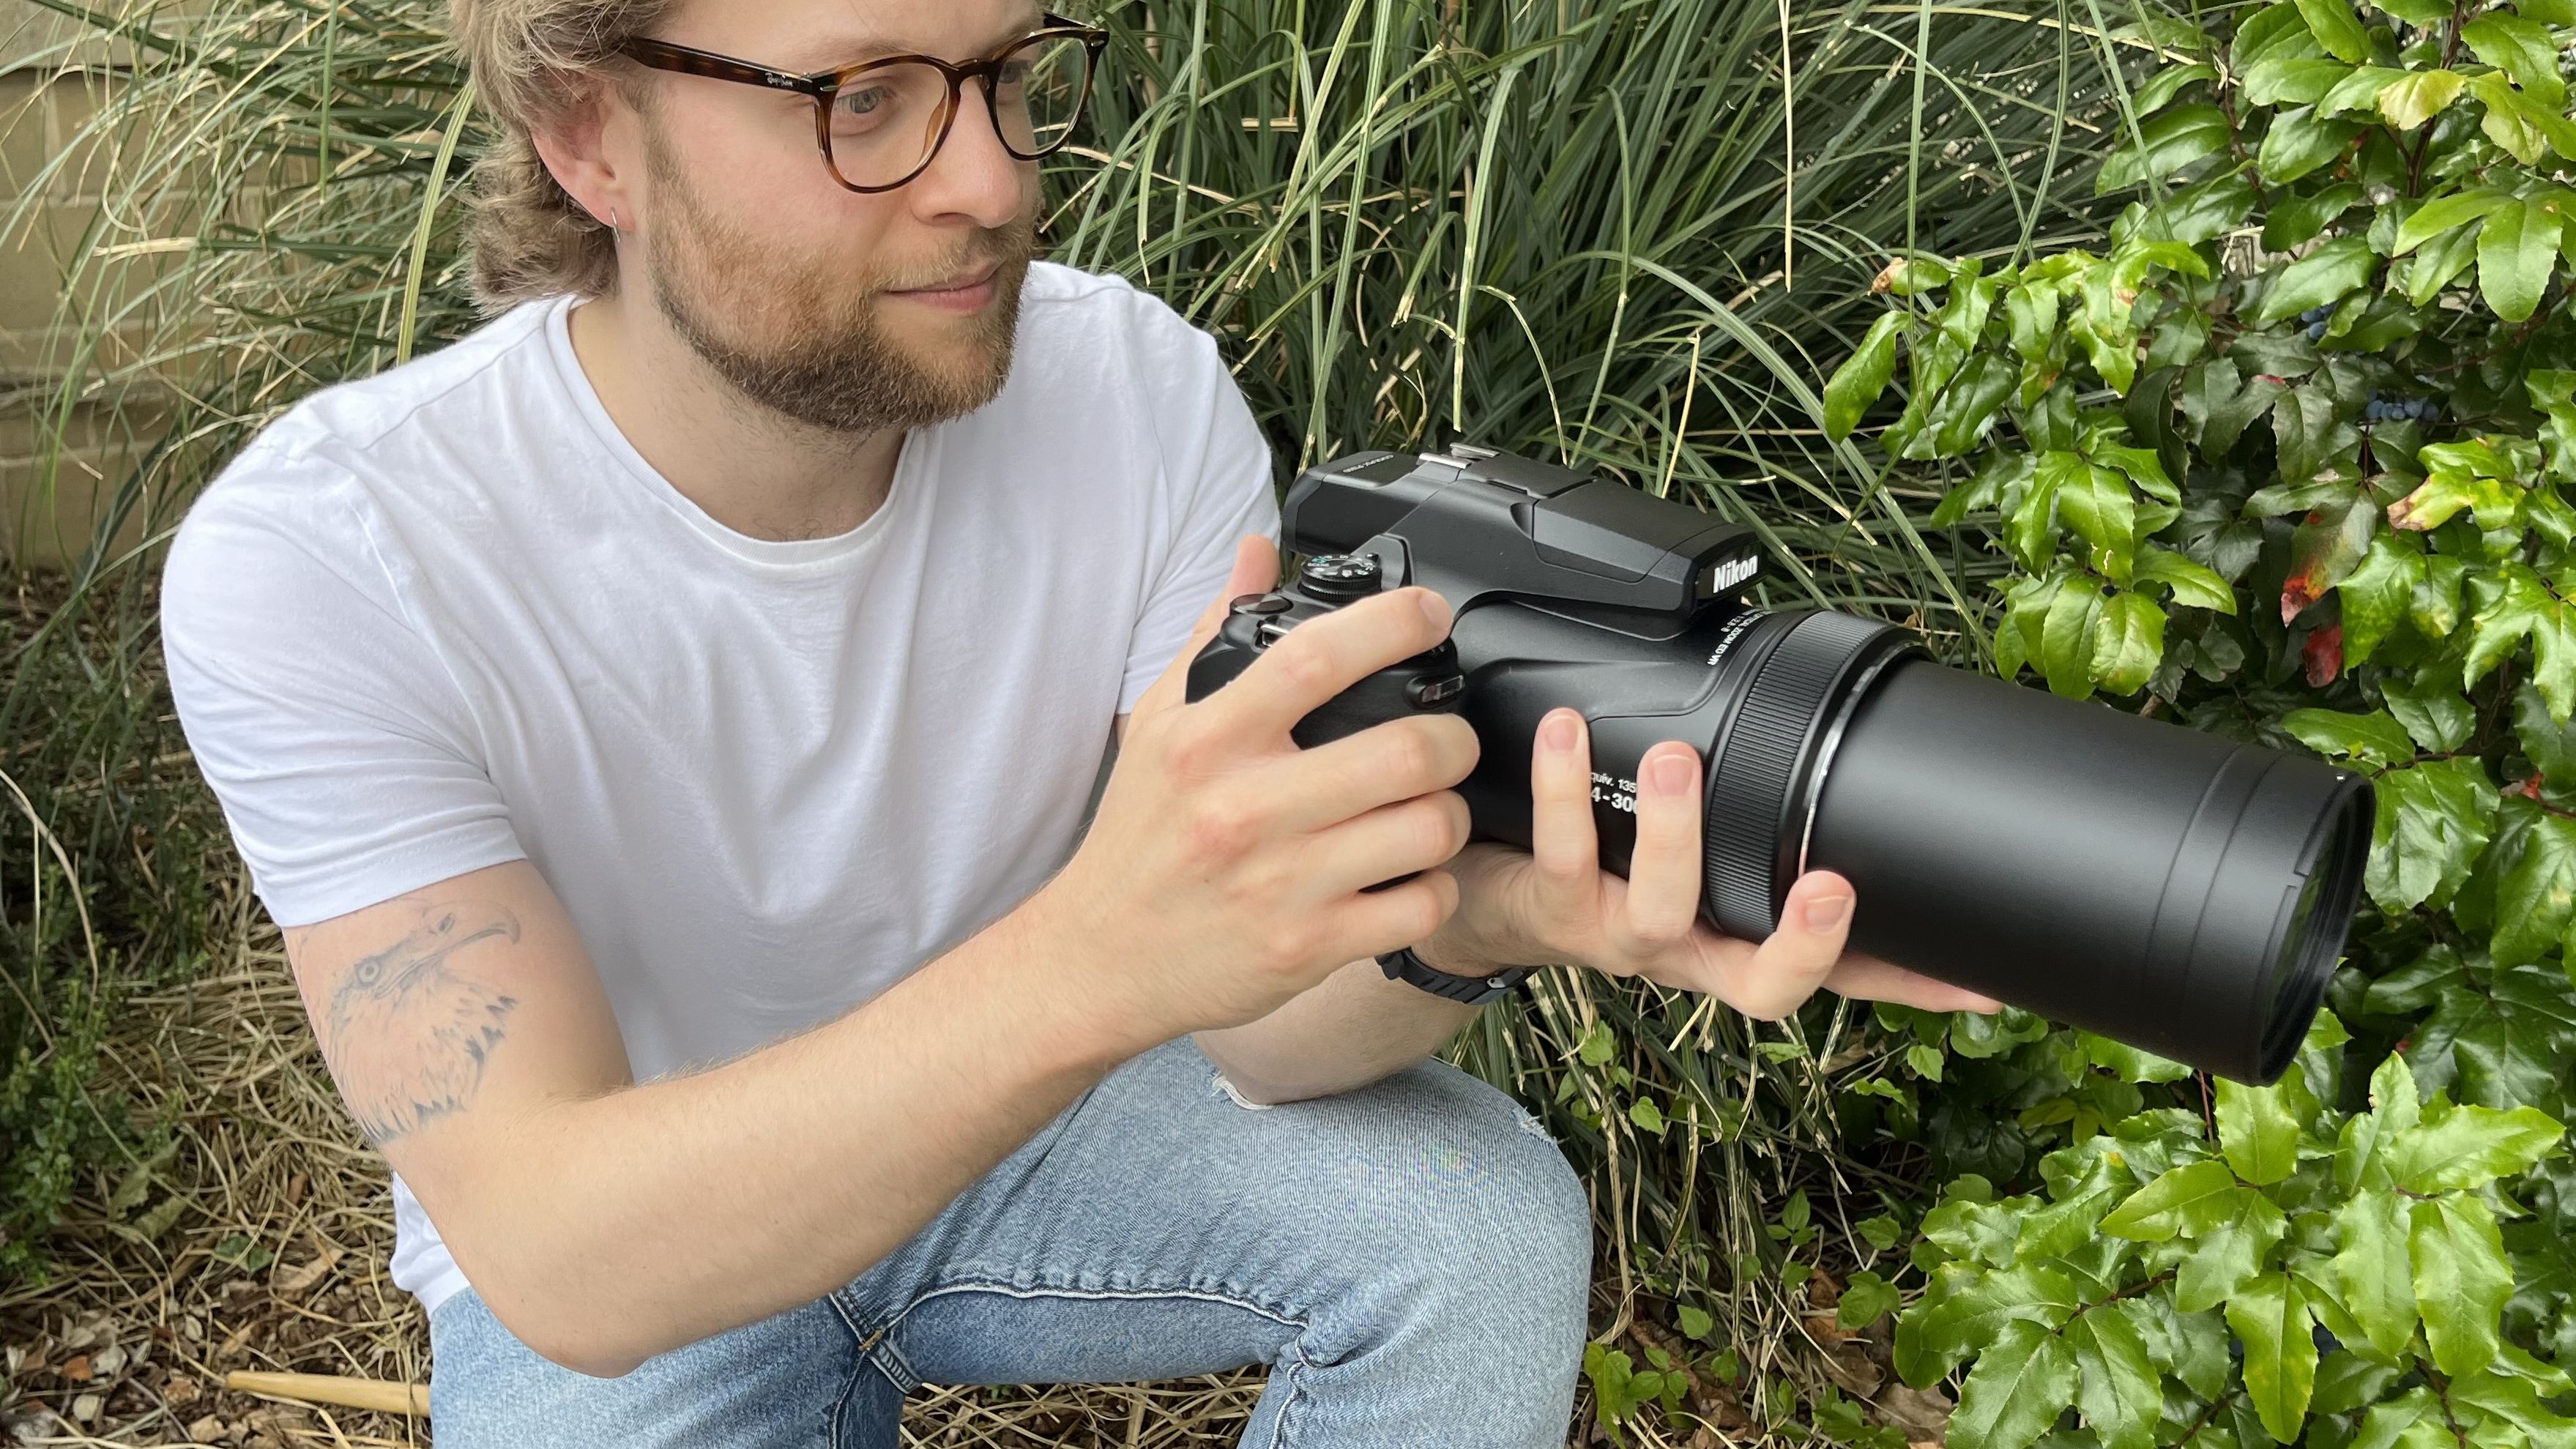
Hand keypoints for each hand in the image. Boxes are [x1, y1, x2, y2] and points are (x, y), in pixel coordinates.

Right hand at [1034, 536, 1483, 1044]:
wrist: (1098, 958)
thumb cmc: (1138, 838)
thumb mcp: (1158, 725)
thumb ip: (1213, 634)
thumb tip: (1256, 552)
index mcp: (1208, 741)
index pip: (1314, 657)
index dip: (1390, 623)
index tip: (1428, 614)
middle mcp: (1244, 808)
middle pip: (1403, 750)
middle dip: (1454, 737)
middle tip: (1451, 736)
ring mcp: (1281, 883)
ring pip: (1426, 830)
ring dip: (1450, 813)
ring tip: (1433, 806)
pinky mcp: (1308, 947)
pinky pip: (1418, 907)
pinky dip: (1436, 887)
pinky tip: (1415, 873)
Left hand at [1422, 707, 2002, 1020]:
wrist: (1487, 899)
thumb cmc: (1609, 864)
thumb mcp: (1694, 854)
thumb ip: (1754, 818)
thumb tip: (1841, 742)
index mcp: (1739, 938)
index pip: (1844, 975)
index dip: (1910, 986)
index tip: (1980, 981)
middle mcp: (1690, 952)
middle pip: (1762, 986)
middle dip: (1803, 945)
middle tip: (1832, 885)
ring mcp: (1621, 937)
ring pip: (1660, 910)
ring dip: (1674, 834)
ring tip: (1682, 760)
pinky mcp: (1552, 908)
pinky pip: (1563, 853)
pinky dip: (1565, 788)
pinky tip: (1569, 730)